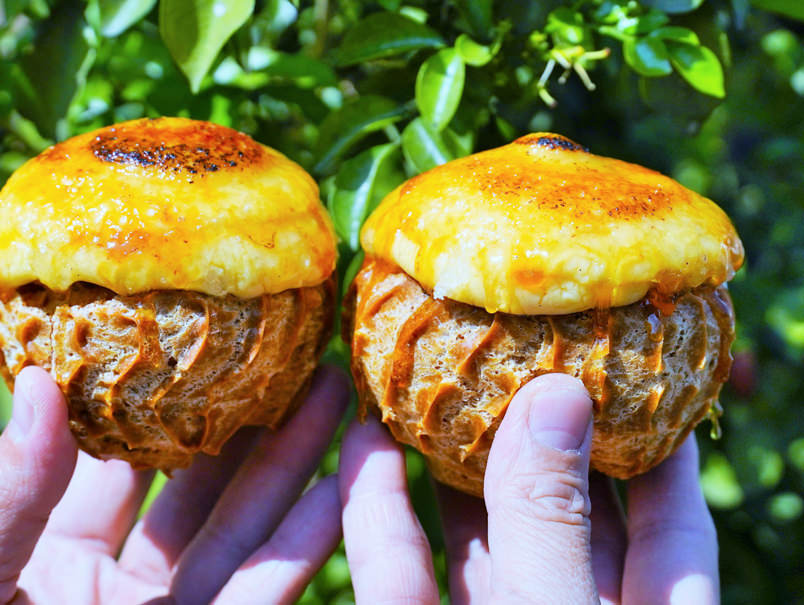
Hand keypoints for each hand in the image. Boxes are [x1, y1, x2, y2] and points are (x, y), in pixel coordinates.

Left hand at [0, 365, 348, 604]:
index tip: (208, 344)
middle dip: (254, 423)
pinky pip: (263, 593)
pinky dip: (307, 545)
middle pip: (202, 487)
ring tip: (340, 403)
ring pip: (246, 533)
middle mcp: (122, 582)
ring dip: (296, 469)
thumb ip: (7, 497)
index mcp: (53, 555)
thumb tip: (41, 380)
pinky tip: (341, 491)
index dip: (168, 402)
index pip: (123, 461)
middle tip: (302, 360)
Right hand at [339, 373, 718, 603]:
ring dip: (445, 460)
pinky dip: (378, 510)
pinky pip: (399, 571)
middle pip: (563, 512)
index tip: (639, 362)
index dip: (661, 443)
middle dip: (536, 430)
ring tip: (430, 377)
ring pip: (475, 536)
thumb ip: (552, 522)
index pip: (672, 525)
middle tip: (516, 345)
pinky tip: (362, 446)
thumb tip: (556, 396)